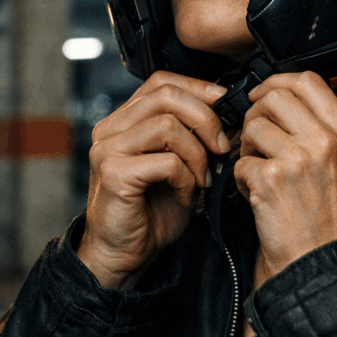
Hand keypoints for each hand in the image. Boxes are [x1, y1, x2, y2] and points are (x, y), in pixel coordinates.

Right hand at [77, 71, 229, 288]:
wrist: (124, 254)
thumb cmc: (152, 211)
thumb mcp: (178, 163)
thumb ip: (191, 134)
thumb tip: (228, 111)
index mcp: (124, 120)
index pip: (162, 81)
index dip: (199, 88)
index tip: (226, 106)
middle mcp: (110, 128)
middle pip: (166, 96)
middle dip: (206, 119)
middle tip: (222, 147)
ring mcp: (107, 149)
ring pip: (168, 126)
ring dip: (197, 154)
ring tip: (201, 179)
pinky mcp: (113, 173)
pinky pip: (166, 161)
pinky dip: (187, 179)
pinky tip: (186, 196)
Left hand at [234, 71, 336, 286]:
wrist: (322, 264)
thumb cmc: (331, 222)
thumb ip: (323, 130)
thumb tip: (287, 100)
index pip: (308, 81)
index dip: (278, 81)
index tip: (264, 94)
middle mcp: (326, 141)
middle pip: (275, 96)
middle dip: (256, 113)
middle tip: (256, 137)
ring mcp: (299, 159)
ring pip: (253, 126)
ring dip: (246, 147)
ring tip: (258, 170)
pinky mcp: (271, 179)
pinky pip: (240, 162)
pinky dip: (241, 178)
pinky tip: (257, 194)